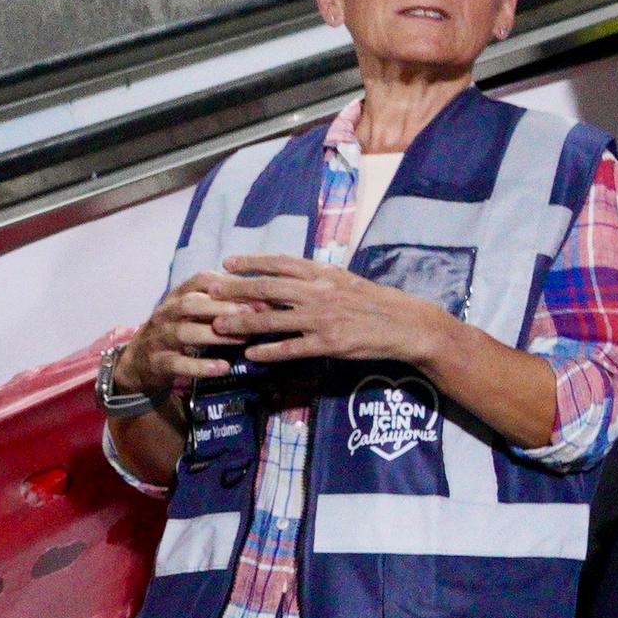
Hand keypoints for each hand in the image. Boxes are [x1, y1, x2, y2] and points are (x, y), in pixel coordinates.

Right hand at [115, 272, 246, 405]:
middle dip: (223, 307)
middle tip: (254, 313)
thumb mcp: (191, 311)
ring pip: (186, 333)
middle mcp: (166, 313)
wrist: (137, 361)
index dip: (229, 283)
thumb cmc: (175, 330)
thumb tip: (260, 297)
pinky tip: (223, 367)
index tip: (258, 290)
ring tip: (243, 340)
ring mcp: (160, 338)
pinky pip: (178, 364)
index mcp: (178, 296)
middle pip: (191, 304)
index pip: (201, 281)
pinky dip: (201, 366)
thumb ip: (217, 302)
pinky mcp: (158, 362)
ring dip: (216, 336)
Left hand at [210, 253, 461, 374]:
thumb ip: (319, 280)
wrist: (406, 325)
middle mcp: (319, 292)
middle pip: (268, 288)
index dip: (252, 262)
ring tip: (219, 326)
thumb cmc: (377, 303)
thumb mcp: (347, 282)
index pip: (281, 263)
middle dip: (236, 290)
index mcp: (324, 274)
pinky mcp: (328, 344)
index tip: (228, 262)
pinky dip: (268, 351)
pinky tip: (251, 355)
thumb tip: (290, 278)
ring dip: (242, 323)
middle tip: (210, 291)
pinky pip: (291, 348)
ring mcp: (322, 319)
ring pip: (273, 319)